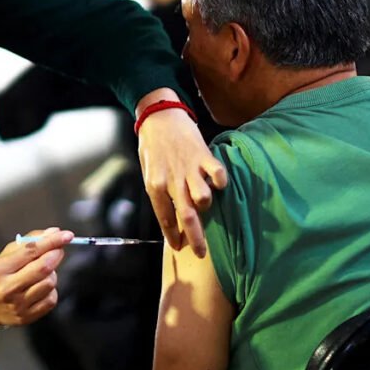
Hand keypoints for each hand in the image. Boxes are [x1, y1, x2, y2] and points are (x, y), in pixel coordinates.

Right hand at [0, 227, 72, 327]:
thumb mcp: (6, 255)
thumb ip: (29, 242)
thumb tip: (54, 232)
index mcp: (0, 269)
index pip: (30, 251)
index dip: (51, 241)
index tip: (66, 235)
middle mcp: (8, 288)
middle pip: (43, 268)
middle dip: (56, 254)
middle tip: (58, 249)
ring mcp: (18, 305)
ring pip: (50, 282)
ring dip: (52, 273)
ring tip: (43, 272)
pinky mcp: (27, 317)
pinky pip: (51, 299)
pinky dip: (50, 290)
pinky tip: (41, 287)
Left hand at [137, 101, 226, 256]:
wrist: (159, 116)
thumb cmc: (153, 146)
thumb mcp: (149, 172)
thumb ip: (159, 193)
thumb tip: (170, 217)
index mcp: (154, 185)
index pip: (165, 219)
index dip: (172, 236)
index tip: (179, 247)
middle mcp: (172, 180)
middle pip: (187, 217)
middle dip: (196, 239)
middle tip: (202, 254)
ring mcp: (189, 168)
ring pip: (203, 199)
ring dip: (206, 205)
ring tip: (205, 204)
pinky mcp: (204, 156)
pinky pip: (217, 174)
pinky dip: (221, 182)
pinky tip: (219, 184)